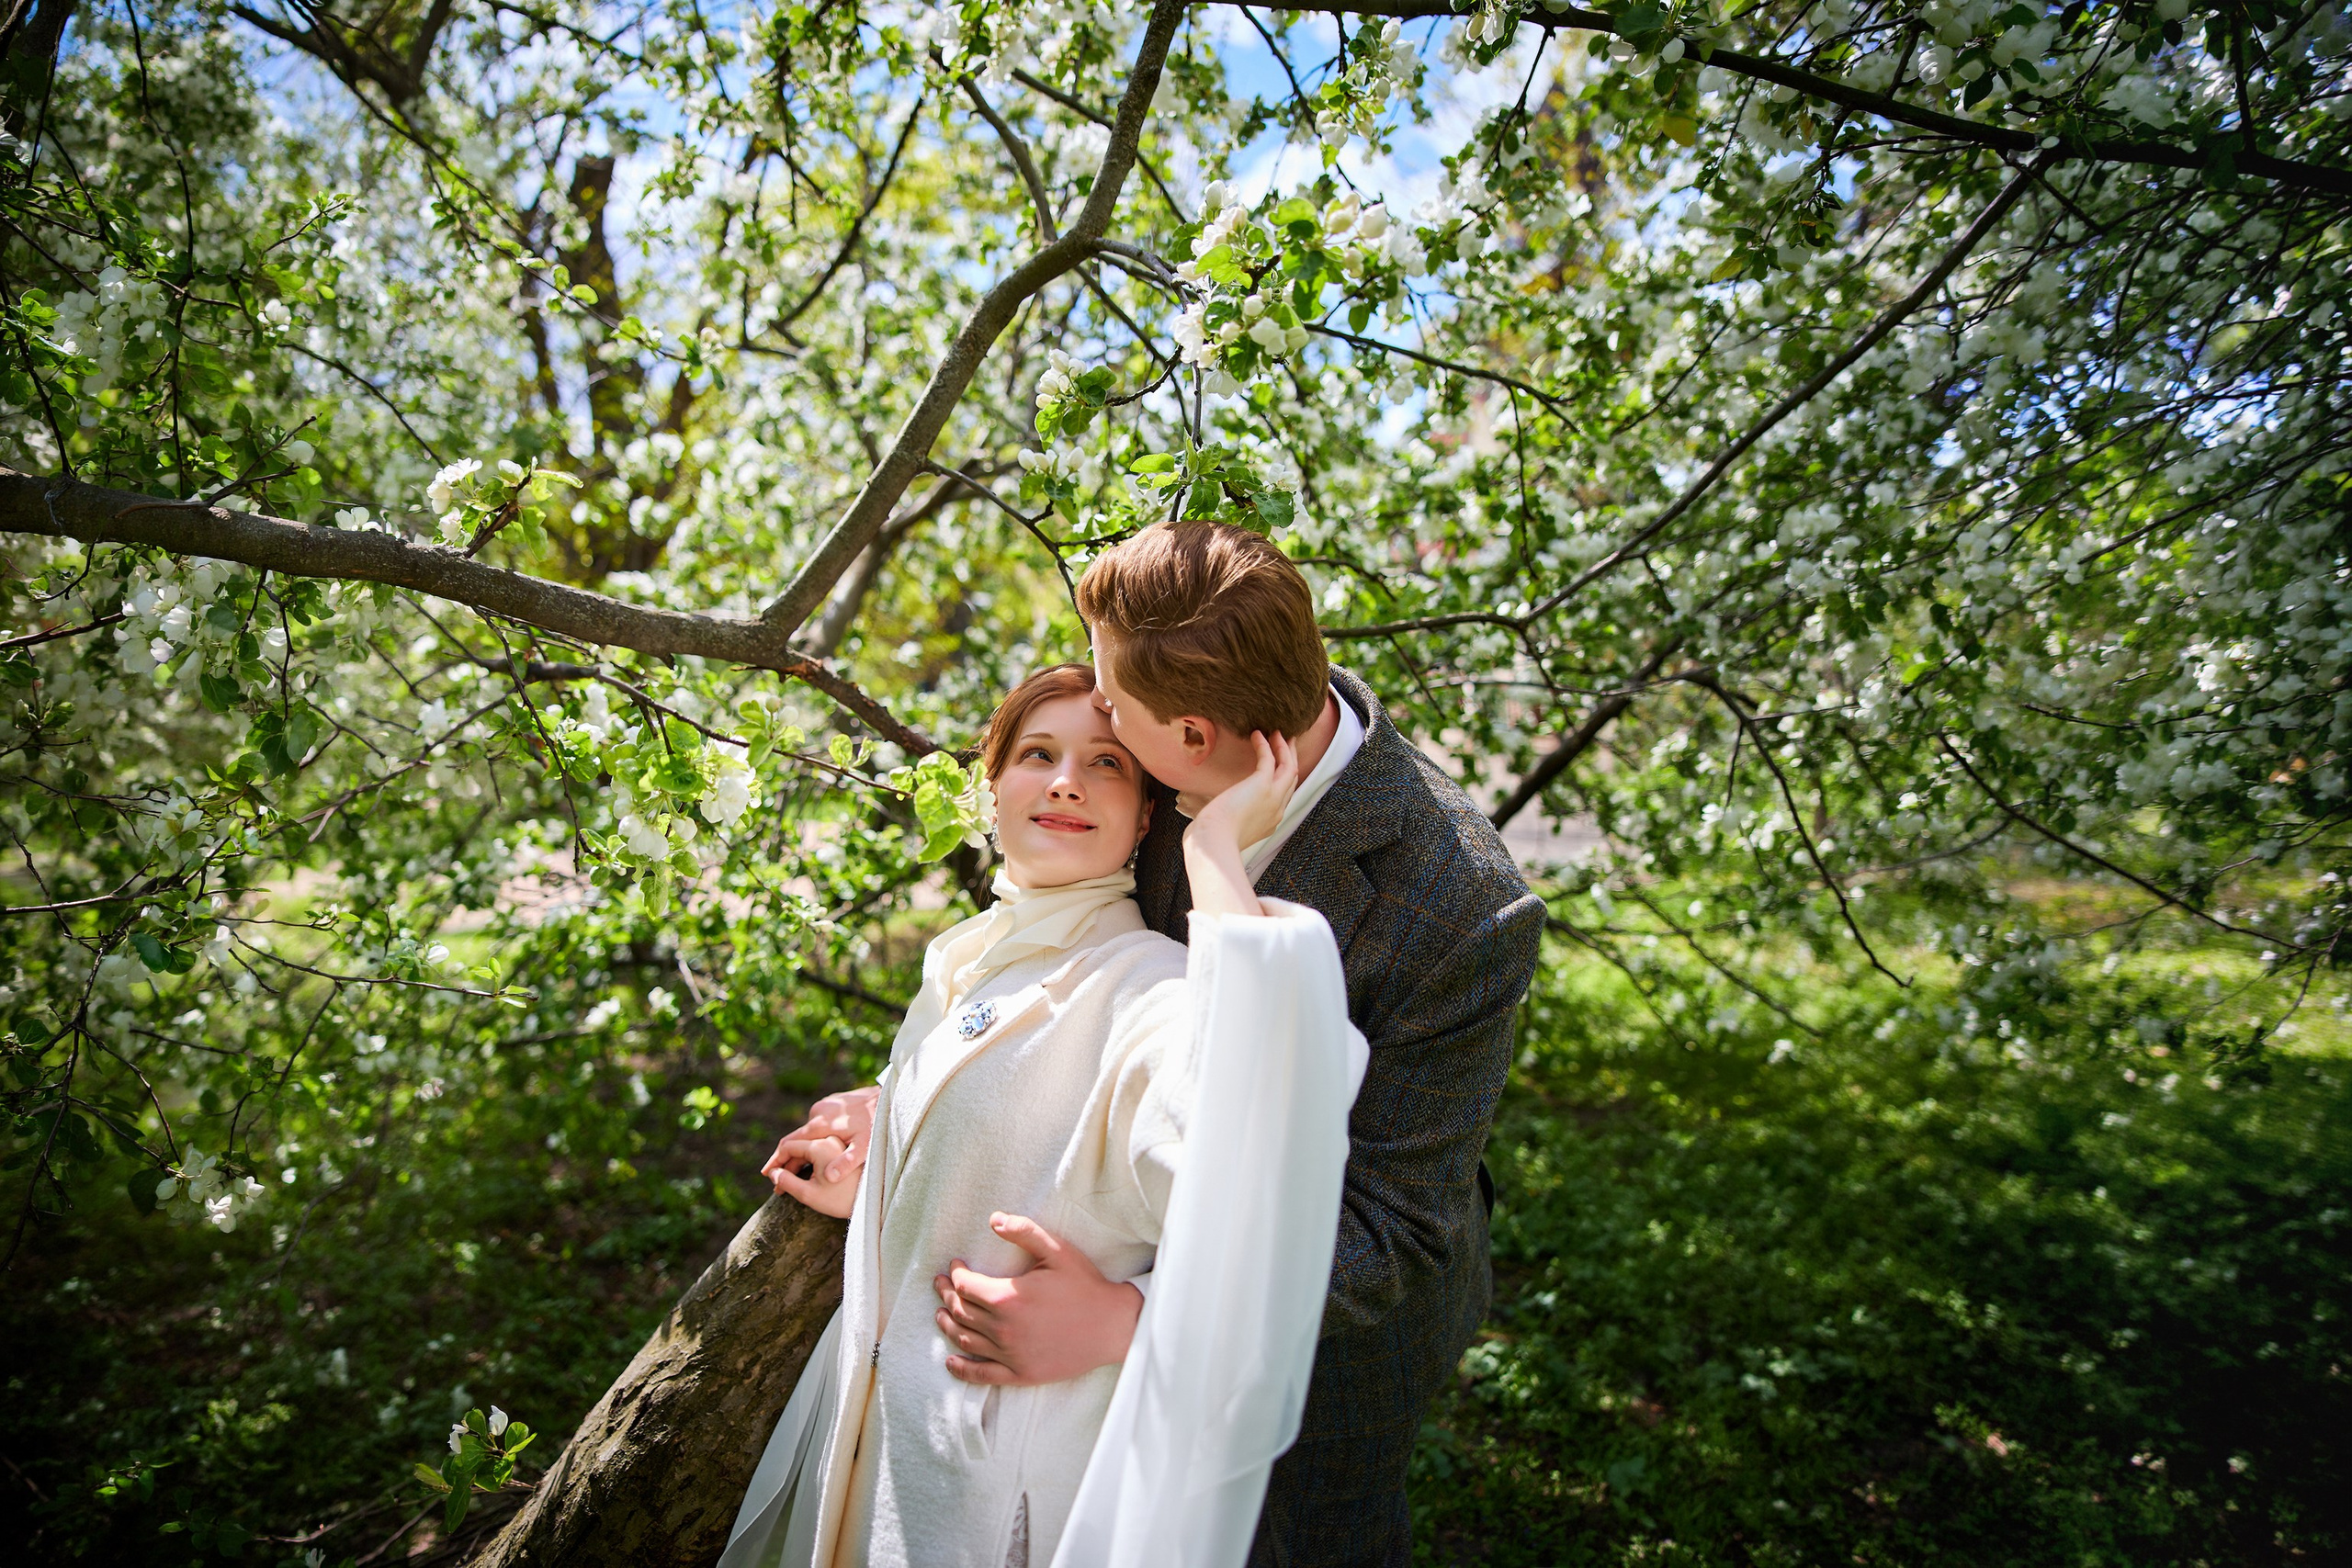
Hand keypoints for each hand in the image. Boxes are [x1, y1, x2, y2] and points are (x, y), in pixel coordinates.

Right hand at [760, 1085, 877, 1218]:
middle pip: (795, 1139)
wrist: (890, 1099)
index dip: (776, 1161)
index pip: (788, 1144)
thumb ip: (848, 1160)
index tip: (766, 1174)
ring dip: (800, 1150)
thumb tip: (831, 1177)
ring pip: (806, 1132)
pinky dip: (811, 1139)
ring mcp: (824, 1106)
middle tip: (780, 1181)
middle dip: (787, 1159)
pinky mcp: (832, 1103)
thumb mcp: (866, 1146)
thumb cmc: (878, 1126)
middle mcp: (817, 1112)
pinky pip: (816, 1125)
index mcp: (819, 1125)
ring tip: (796, 1170)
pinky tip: (814, 1153)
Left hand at [932, 1213, 1142, 1385]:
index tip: (955, 1266)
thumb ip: (1024, 1231)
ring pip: (965, 1340)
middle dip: (947, 1295)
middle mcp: (1003, 1329)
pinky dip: (961, 1369)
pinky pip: (982, 1374)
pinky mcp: (1020, 1374)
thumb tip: (993, 1219)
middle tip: (940, 1286)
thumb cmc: (1085, 1286)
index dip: (955, 1274)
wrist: (1113, 1327)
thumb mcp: (1057, 1251)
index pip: (965, 1286)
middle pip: (961, 1312)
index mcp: (1008, 1297)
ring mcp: (1010, 1354)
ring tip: (941, 1314)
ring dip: (948, 1325)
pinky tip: (951, 1361)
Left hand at [1185, 729, 1297, 864]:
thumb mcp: (1228, 829)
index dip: (1283, 778)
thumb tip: (1217, 813)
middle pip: (1292, 779)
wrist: (1214, 840)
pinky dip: (1265, 745)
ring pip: (1289, 767)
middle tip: (1288, 742)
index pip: (1284, 796)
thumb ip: (1230, 819)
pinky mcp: (1263, 785)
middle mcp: (1278, 810)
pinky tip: (1257, 734)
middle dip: (1291, 759)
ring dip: (1284, 748)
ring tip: (1278, 732)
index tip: (1279, 764)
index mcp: (1271, 822)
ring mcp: (1274, 798)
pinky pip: (1270, 759)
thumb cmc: (1213, 837)